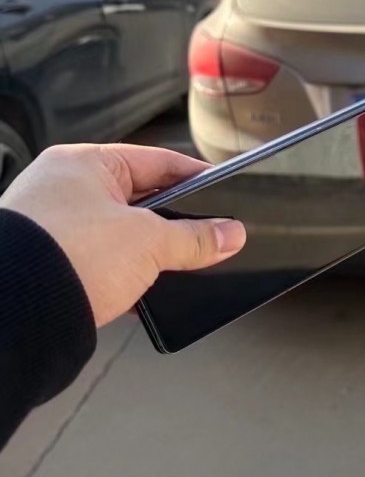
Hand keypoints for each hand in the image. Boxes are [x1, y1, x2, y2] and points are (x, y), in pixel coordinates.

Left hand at [0, 144, 245, 326]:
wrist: (17, 315)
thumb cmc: (67, 256)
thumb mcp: (148, 242)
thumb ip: (195, 238)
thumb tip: (230, 235)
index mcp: (83, 164)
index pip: (155, 160)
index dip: (196, 176)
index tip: (223, 189)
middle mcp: (63, 189)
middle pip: (140, 199)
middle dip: (175, 220)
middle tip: (208, 233)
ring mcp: (53, 228)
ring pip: (121, 234)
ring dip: (150, 252)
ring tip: (181, 263)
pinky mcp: (50, 266)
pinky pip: (101, 264)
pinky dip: (126, 276)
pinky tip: (148, 291)